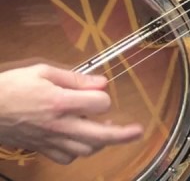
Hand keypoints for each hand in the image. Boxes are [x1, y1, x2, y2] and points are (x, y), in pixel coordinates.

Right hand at [0, 64, 142, 164]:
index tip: (97, 91)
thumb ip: (75, 78)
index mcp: (59, 102)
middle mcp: (58, 124)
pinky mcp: (40, 148)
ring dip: (100, 142)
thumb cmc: (11, 87)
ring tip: (107, 129)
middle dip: (123, 134)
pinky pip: (66, 158)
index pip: (100, 104)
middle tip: (138, 131)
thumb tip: (102, 83)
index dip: (103, 97)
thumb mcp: (42, 71)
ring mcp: (49, 140)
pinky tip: (81, 140)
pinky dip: (78, 152)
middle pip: (99, 136)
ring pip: (85, 150)